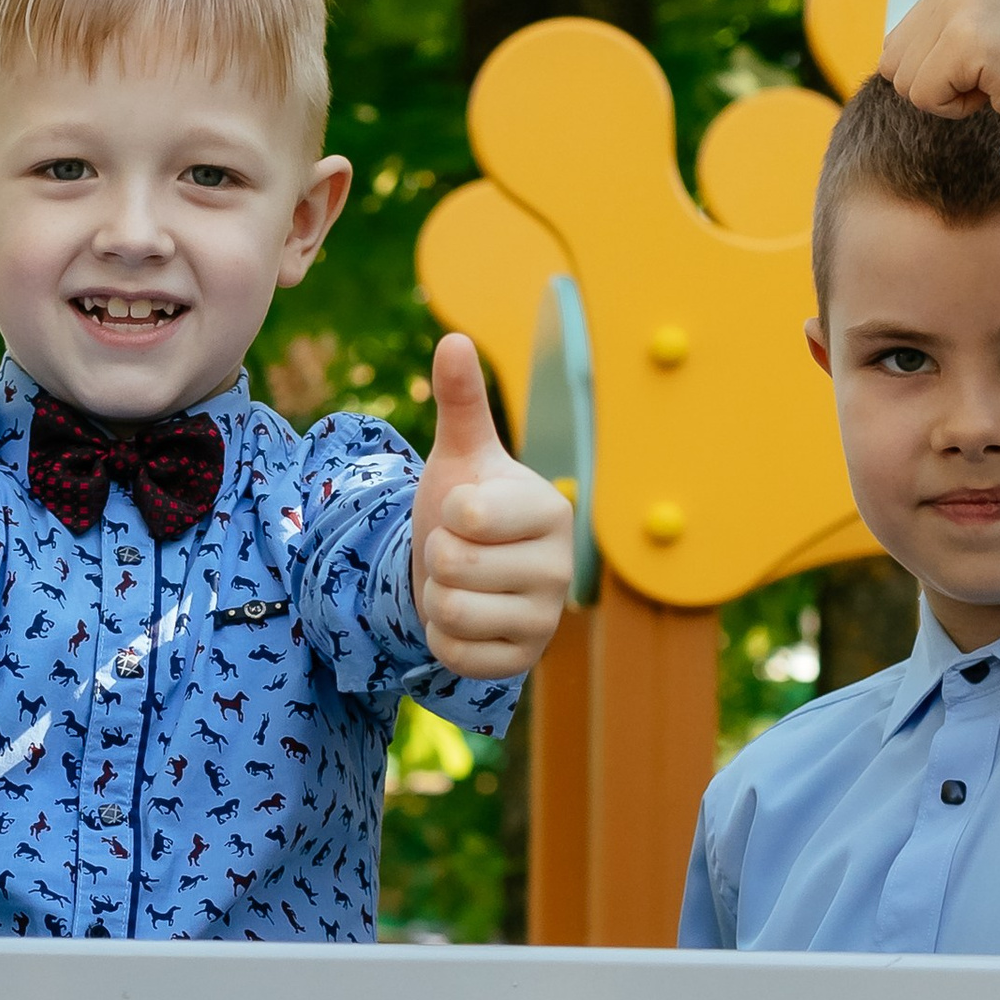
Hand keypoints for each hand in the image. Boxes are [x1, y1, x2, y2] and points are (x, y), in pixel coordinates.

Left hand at [410, 336, 573, 682]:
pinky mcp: (522, 661)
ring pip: (451, 611)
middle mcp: (563, 568)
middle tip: (460, 551)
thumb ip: (460, 401)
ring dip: (436, 596)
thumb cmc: (467, 507)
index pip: (468, 515)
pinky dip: (441, 636)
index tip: (467, 513)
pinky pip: (454, 653)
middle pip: (453, 566)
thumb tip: (454, 339)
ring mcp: (546, 619)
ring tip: (461, 583)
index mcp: (553, 510)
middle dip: (437, 557)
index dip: (447, 512)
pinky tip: (463, 618)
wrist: (468, 571)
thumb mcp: (460, 455)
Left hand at [878, 0, 999, 132]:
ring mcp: (960, 7)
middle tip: (987, 74)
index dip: (934, 70)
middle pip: (892, 63)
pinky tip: (993, 89)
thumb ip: (969, 9)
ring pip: (903, 82)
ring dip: (946, 96)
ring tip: (991, 78)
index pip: (895, 45)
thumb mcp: (997, 26)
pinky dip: (955, 107)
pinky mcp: (966, 40)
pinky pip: (924, 96)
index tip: (983, 62)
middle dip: (934, 84)